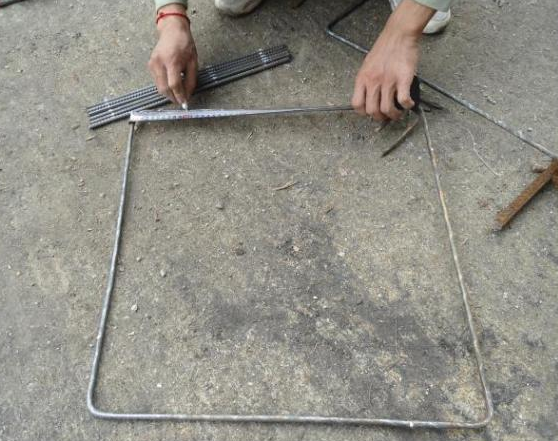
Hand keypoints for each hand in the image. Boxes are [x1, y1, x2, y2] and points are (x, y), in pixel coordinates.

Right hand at [149, 4, 197, 104]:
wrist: (172, 30)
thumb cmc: (185, 44)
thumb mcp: (193, 63)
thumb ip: (191, 81)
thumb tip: (188, 95)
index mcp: (172, 61)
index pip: (174, 85)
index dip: (179, 96)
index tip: (185, 103)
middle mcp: (159, 63)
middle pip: (164, 89)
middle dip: (173, 98)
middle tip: (181, 101)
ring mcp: (153, 64)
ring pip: (159, 87)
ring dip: (169, 93)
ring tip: (178, 92)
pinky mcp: (150, 65)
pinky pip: (157, 82)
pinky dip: (164, 86)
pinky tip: (172, 84)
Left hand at [352, 0, 433, 120]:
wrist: (398, 34)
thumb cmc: (384, 48)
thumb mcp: (367, 65)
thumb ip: (367, 80)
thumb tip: (370, 95)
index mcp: (362, 79)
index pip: (356, 104)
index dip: (363, 113)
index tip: (371, 113)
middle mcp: (373, 82)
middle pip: (371, 111)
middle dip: (380, 118)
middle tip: (387, 115)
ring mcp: (387, 81)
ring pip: (387, 109)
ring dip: (394, 115)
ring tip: (398, 113)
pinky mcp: (403, 79)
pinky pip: (403, 100)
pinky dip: (407, 106)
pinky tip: (409, 104)